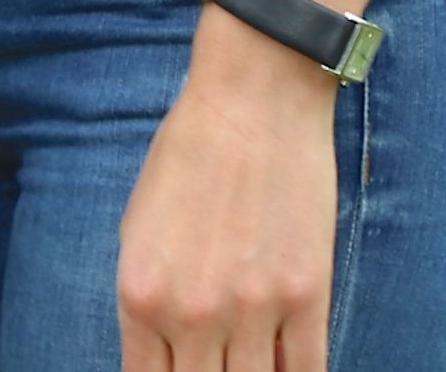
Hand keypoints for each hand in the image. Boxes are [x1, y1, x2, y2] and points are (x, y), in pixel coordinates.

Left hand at [118, 10, 340, 369]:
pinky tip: (284, 366)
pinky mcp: (306, 296)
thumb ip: (147, 304)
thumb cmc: (187, 157)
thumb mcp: (139, 230)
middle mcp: (193, 312)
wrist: (253, 101)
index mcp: (141, 295)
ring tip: (244, 363)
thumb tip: (165, 361)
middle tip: (214, 363)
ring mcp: (253, 308)